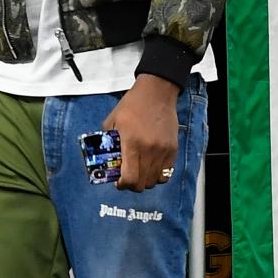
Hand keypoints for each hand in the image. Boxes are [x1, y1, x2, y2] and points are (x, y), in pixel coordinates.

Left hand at [102, 75, 179, 190]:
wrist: (156, 93)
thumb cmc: (132, 105)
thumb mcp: (112, 121)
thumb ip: (107, 142)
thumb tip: (105, 159)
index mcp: (132, 143)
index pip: (130, 178)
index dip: (123, 185)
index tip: (119, 182)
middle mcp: (149, 150)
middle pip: (142, 184)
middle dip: (132, 185)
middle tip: (127, 177)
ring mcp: (163, 151)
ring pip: (155, 180)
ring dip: (145, 180)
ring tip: (139, 172)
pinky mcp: (172, 149)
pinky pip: (167, 173)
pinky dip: (158, 175)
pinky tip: (151, 167)